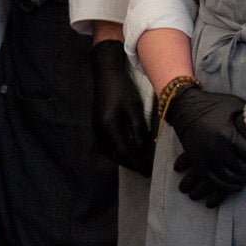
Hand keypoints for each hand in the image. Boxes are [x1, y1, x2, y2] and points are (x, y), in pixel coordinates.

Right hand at [90, 39, 155, 176]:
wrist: (106, 74)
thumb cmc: (121, 89)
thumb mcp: (134, 108)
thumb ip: (138, 130)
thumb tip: (142, 149)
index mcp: (108, 128)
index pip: (124, 152)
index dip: (137, 163)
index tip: (149, 171)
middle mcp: (99, 131)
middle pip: (114, 155)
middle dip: (130, 163)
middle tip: (144, 170)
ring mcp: (96, 127)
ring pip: (108, 150)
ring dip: (122, 158)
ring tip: (136, 161)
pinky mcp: (96, 123)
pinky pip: (105, 144)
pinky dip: (115, 150)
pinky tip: (125, 149)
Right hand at [164, 87, 245, 207]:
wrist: (183, 106)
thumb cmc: (211, 103)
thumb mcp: (234, 103)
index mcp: (227, 134)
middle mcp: (216, 149)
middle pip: (241, 169)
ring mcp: (205, 157)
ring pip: (228, 178)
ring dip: (243, 180)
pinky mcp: (197, 162)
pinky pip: (213, 181)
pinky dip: (226, 186)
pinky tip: (237, 185)